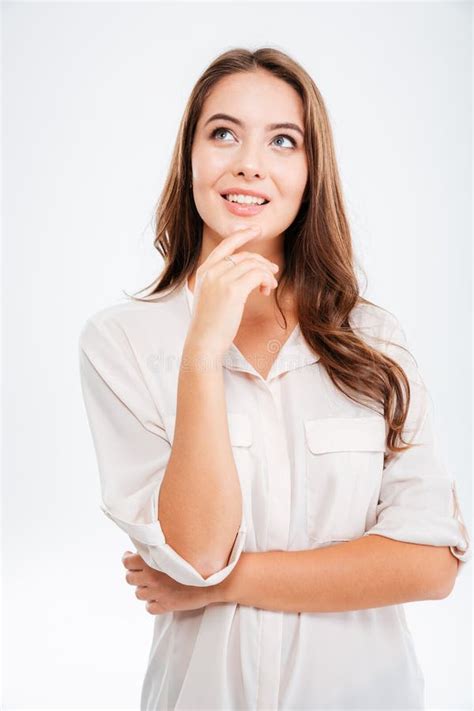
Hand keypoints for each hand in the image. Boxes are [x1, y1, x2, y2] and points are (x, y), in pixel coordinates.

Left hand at [121, 550, 224, 614]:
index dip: (127, 559)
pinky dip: (152, 603)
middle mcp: (151, 577)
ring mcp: (158, 593)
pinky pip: (150, 608)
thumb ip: (162, 545)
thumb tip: (151, 539)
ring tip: (152, 584)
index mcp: (152, 559)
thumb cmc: (200, 557)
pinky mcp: (166, 606)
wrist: (217, 577)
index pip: (127, 561)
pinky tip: (158, 598)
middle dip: (134, 574)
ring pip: (139, 594)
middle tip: (142, 571)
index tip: (130, 557)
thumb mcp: (178, 545)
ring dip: (143, 589)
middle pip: (130, 578)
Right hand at [185, 226, 279, 355]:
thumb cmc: (209, 325)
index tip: (256, 230)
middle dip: (262, 262)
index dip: (242, 235)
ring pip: (253, 264)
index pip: (225, 245)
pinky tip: (266, 291)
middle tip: (272, 273)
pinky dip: (266, 280)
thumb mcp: (209, 296)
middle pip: (244, 255)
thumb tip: (245, 274)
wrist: (203, 342)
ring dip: (266, 274)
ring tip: (268, 287)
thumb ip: (220, 281)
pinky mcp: (233, 290)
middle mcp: (211, 271)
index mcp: (203, 271)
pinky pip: (258, 274)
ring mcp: (220, 279)